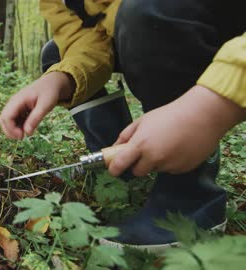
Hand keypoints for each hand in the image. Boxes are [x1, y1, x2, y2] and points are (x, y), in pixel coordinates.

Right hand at [0, 72, 74, 138]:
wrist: (50, 84)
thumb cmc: (49, 92)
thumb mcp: (45, 105)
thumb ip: (36, 118)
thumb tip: (27, 133)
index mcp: (18, 100)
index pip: (6, 117)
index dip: (11, 129)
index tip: (22, 135)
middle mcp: (13, 103)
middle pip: (2, 119)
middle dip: (10, 131)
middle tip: (22, 137)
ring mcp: (14, 106)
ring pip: (6, 121)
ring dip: (13, 129)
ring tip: (26, 132)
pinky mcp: (18, 109)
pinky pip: (13, 120)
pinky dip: (18, 126)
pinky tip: (27, 128)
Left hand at [108, 85, 245, 176]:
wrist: (203, 116)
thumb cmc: (170, 115)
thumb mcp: (143, 120)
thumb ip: (126, 135)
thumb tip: (114, 147)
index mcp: (141, 144)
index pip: (120, 164)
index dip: (114, 169)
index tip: (113, 170)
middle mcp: (154, 158)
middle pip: (138, 172)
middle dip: (138, 164)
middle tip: (145, 151)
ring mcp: (169, 165)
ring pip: (155, 169)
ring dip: (156, 162)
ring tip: (167, 144)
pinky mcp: (182, 169)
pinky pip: (170, 169)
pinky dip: (171, 162)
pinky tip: (178, 148)